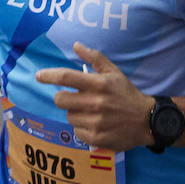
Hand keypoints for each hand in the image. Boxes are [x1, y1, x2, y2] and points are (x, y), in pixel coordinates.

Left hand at [35, 42, 153, 150]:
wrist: (146, 120)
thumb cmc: (127, 94)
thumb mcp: (114, 72)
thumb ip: (94, 58)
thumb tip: (76, 45)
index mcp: (99, 84)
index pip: (66, 77)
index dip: (49, 76)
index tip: (39, 76)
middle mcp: (96, 102)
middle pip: (61, 99)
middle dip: (63, 97)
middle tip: (74, 98)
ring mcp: (95, 121)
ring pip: (69, 116)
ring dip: (75, 113)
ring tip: (90, 112)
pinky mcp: (96, 138)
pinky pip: (76, 132)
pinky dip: (82, 128)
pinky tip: (94, 124)